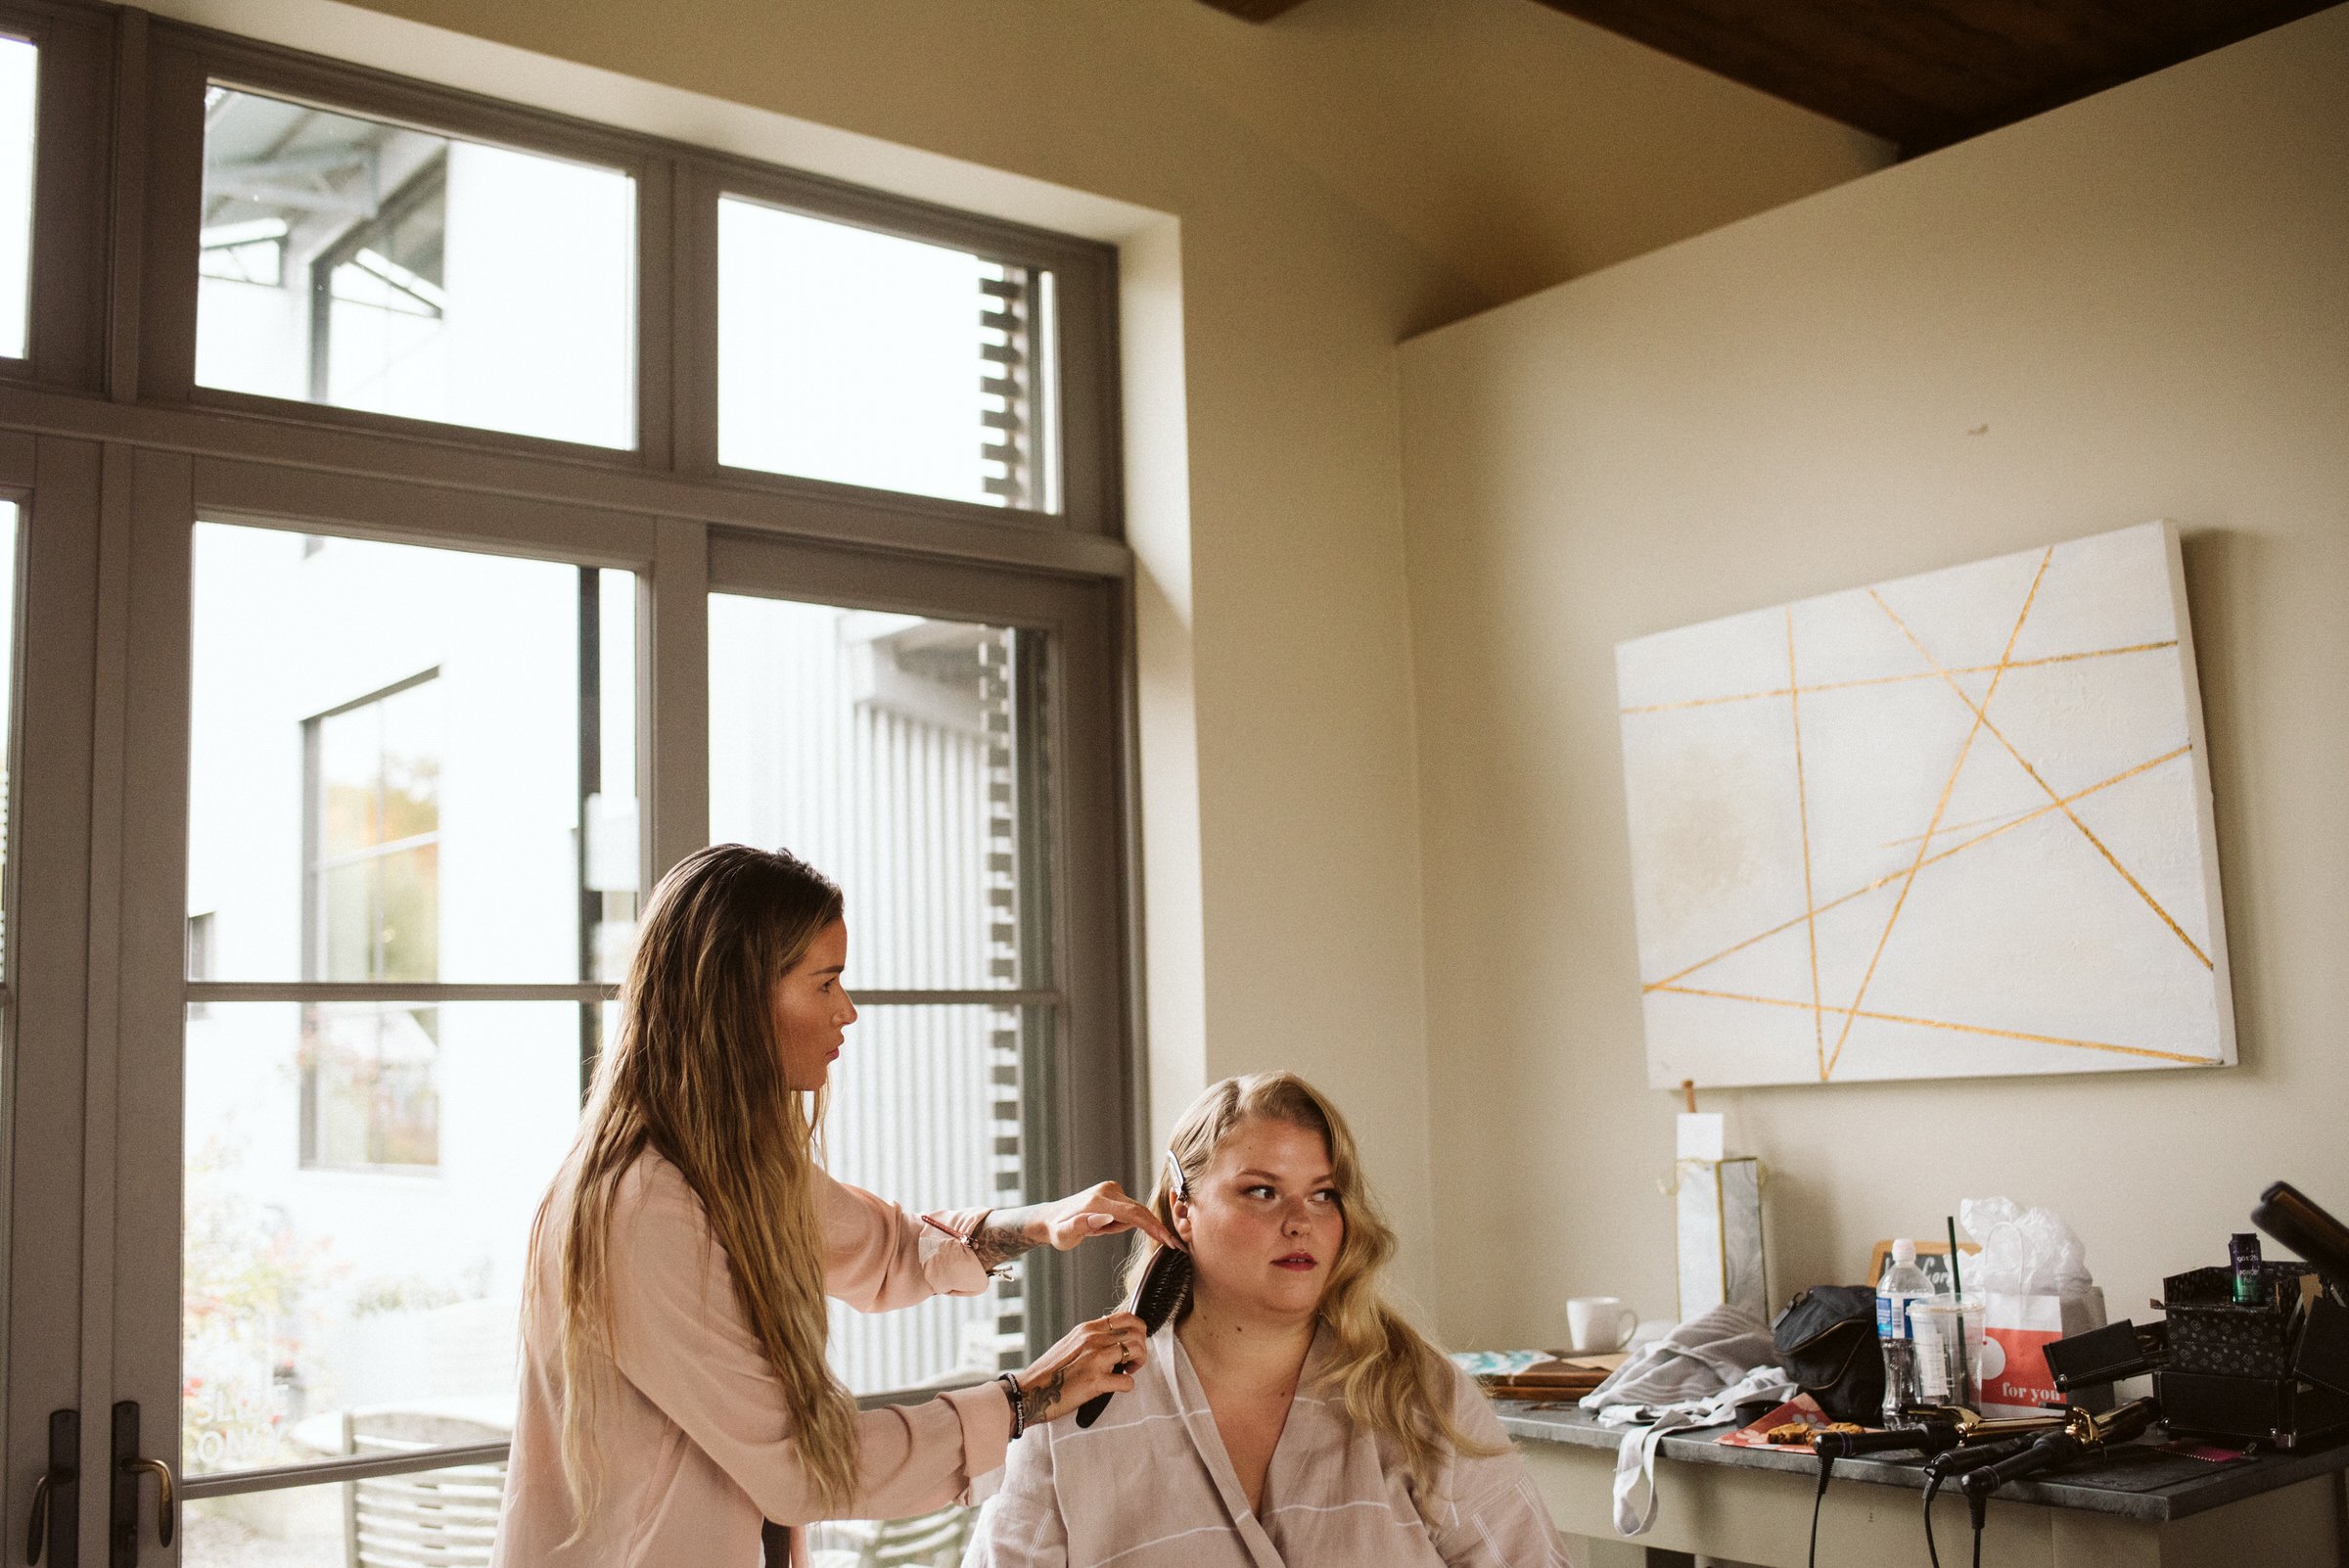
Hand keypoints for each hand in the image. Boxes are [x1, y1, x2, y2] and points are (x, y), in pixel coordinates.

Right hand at [1013, 1311, 1148, 1425]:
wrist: (1029, 1392)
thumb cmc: (1048, 1373)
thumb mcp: (1070, 1344)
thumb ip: (1091, 1338)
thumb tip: (1110, 1333)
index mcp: (1087, 1330)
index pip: (1127, 1317)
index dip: (1138, 1330)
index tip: (1133, 1344)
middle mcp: (1092, 1340)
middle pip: (1136, 1331)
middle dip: (1141, 1347)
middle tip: (1133, 1361)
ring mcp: (1094, 1359)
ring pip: (1136, 1349)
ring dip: (1138, 1363)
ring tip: (1128, 1371)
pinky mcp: (1095, 1381)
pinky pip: (1127, 1381)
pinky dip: (1127, 1386)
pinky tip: (1116, 1388)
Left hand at [1032, 1181, 1182, 1253]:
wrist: (1051, 1217)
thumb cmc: (1057, 1231)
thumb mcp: (1063, 1236)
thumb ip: (1081, 1226)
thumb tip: (1104, 1217)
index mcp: (1097, 1202)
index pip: (1133, 1213)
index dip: (1153, 1227)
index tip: (1169, 1240)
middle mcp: (1107, 1190)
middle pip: (1139, 1211)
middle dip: (1151, 1228)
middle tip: (1170, 1245)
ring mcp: (1111, 1188)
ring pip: (1134, 1212)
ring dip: (1122, 1227)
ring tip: (1098, 1233)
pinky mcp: (1114, 1191)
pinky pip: (1129, 1210)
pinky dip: (1122, 1222)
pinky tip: (1103, 1226)